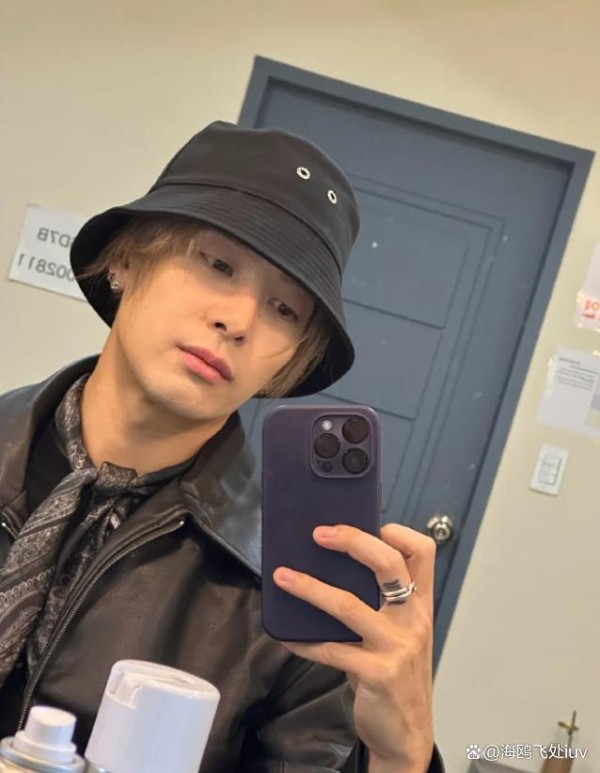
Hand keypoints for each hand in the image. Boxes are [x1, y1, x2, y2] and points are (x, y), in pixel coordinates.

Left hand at [273, 523, 435, 770]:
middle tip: (319, 534)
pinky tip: (286, 636)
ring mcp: (396, 647)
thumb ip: (381, 602)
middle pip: (389, 564)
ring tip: (282, 576)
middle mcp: (413, 619)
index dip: (398, 532)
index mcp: (421, 603)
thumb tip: (331, 567)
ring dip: (310, 588)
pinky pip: (330, 649)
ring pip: (348, 604)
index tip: (371, 525)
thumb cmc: (398, 673)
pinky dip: (304, 641)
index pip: (423, 552)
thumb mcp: (401, 632)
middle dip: (352, 541)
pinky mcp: (376, 674)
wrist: (408, 734)